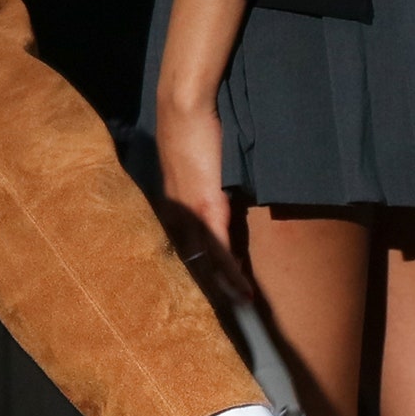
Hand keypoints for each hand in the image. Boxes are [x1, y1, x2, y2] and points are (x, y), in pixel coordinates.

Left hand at [155, 92, 248, 299]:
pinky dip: (231, 270)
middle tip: (225, 310)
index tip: (209, 289)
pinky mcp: (205, 205)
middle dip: (208, 285)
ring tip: (241, 305)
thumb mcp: (193, 163)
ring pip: (204, 259)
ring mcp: (188, 210)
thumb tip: (215, 191)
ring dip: (223, 285)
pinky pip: (219, 247)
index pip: (182, 244)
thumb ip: (201, 181)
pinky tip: (244, 290)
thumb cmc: (190, 127)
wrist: (183, 105)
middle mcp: (174, 211)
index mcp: (170, 202)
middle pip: (190, 258)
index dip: (197, 267)